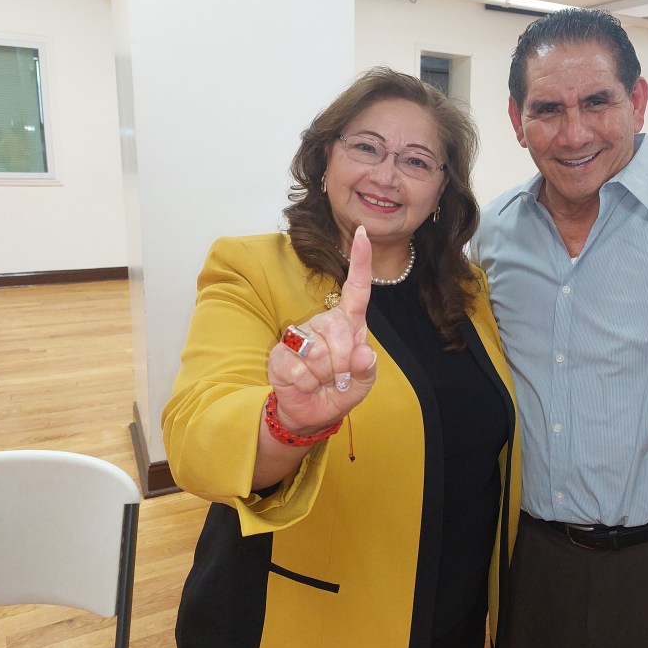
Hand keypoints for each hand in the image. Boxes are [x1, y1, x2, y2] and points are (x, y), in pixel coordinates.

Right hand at [266, 225, 376, 434]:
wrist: (309, 414)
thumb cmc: (339, 392)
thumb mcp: (362, 384)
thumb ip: (367, 369)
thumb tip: (364, 354)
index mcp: (349, 324)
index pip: (357, 289)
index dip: (361, 262)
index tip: (364, 233)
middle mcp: (323, 323)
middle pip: (340, 330)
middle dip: (343, 361)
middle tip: (339, 377)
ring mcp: (299, 335)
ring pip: (318, 350)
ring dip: (324, 375)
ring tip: (321, 380)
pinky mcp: (280, 352)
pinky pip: (298, 367)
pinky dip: (306, 383)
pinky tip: (304, 384)